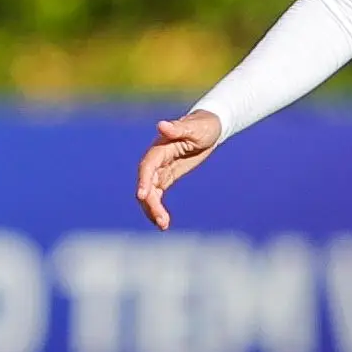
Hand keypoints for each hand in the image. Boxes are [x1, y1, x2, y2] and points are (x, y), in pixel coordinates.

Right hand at [135, 110, 224, 231]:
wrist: (209, 127)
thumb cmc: (203, 125)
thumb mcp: (195, 128)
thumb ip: (177, 128)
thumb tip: (160, 125)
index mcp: (160, 148)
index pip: (147, 166)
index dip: (143, 180)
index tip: (142, 196)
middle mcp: (156, 160)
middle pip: (147, 183)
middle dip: (150, 202)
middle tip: (160, 220)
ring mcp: (160, 170)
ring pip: (150, 192)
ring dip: (152, 209)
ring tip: (163, 226)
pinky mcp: (166, 177)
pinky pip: (157, 195)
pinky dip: (157, 208)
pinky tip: (163, 223)